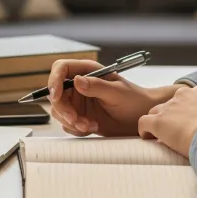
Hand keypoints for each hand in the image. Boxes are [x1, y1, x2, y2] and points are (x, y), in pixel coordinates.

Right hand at [46, 59, 185, 136]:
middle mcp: (80, 85)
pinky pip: (68, 123)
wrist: (141, 118)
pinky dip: (76, 129)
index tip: (56, 96)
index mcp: (88, 71)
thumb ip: (97, 86)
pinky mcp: (80, 116)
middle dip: (63, 109)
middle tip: (76, 120)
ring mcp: (78, 101)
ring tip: (90, 126)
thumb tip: (77, 81)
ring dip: (71, 121)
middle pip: (56, 93)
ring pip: (59, 111)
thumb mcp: (117, 92)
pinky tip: (93, 128)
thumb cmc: (134, 100)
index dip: (54, 80)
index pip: (61, 68)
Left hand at [137, 84, 196, 157]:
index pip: (188, 97)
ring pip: (155, 111)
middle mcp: (183, 95)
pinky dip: (144, 130)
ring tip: (161, 136)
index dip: (186, 110)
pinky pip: (144, 122)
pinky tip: (149, 138)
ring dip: (158, 122)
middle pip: (170, 103)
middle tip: (175, 130)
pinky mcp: (158, 121)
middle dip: (171, 115)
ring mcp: (169, 107)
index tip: (188, 122)